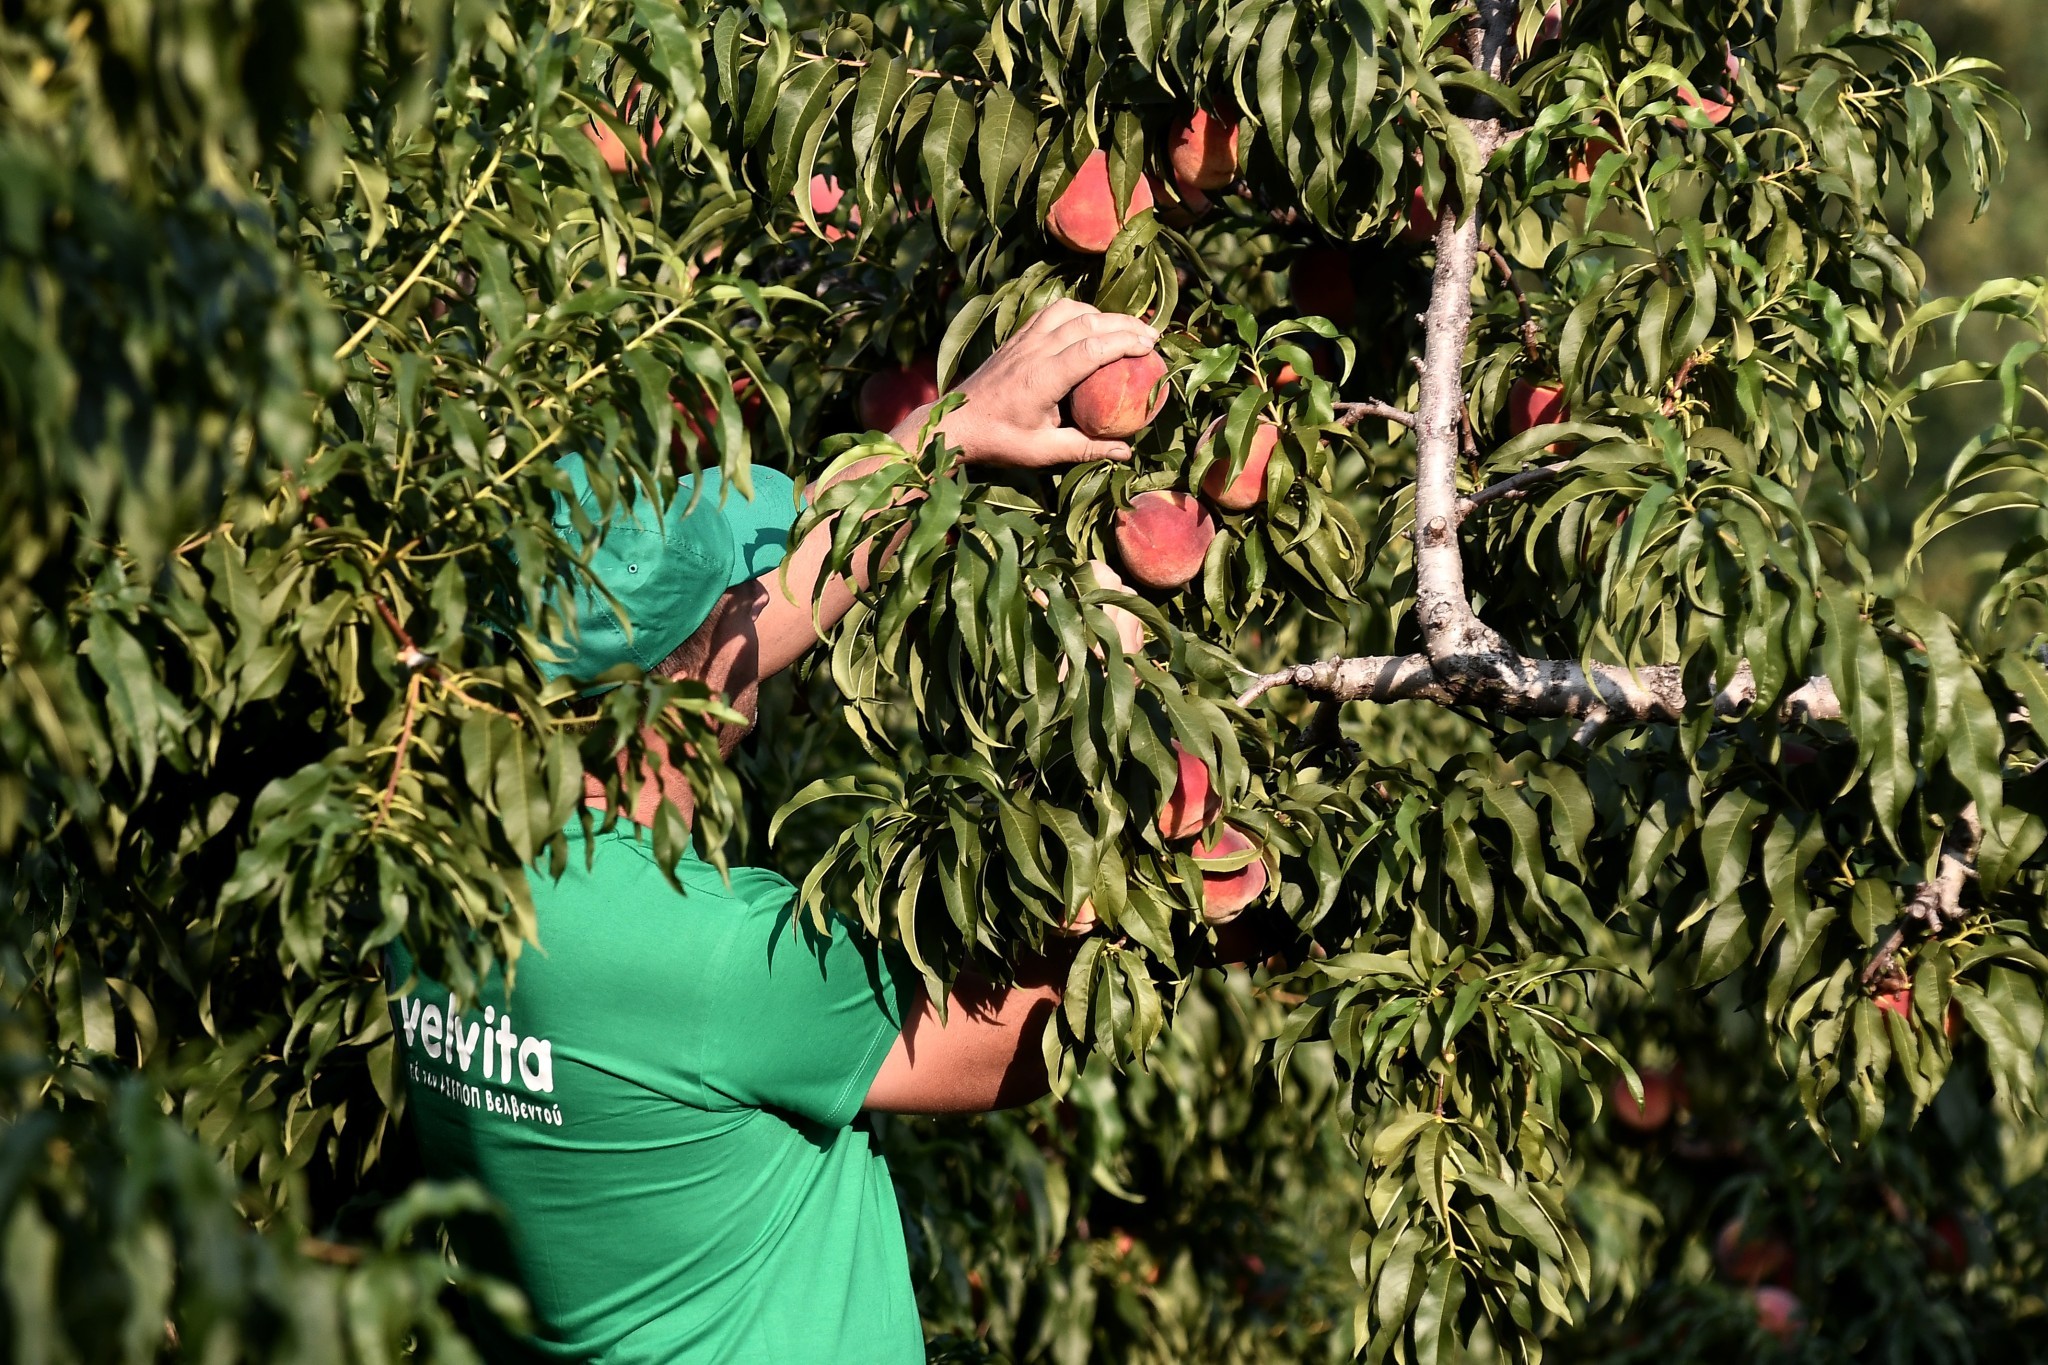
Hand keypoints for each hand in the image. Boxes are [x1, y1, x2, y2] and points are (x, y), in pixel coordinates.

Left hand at [891, 300, 1160, 467]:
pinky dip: (1077, 311)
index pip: (1091, 348)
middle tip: (1152, 335)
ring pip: (1069, 310)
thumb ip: (1086, 448)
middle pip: (1087, 322)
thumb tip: (1126, 452)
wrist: (955, 423)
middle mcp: (1034, 351)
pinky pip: (1051, 312)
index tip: (1149, 346)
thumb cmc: (999, 441)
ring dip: (1101, 313)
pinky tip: (1090, 321)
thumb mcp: (1044, 451)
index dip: (1124, 342)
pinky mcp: (1016, 338)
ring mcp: (1023, 340)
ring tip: (1125, 326)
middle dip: (1123, 324)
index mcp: (1043, 378)